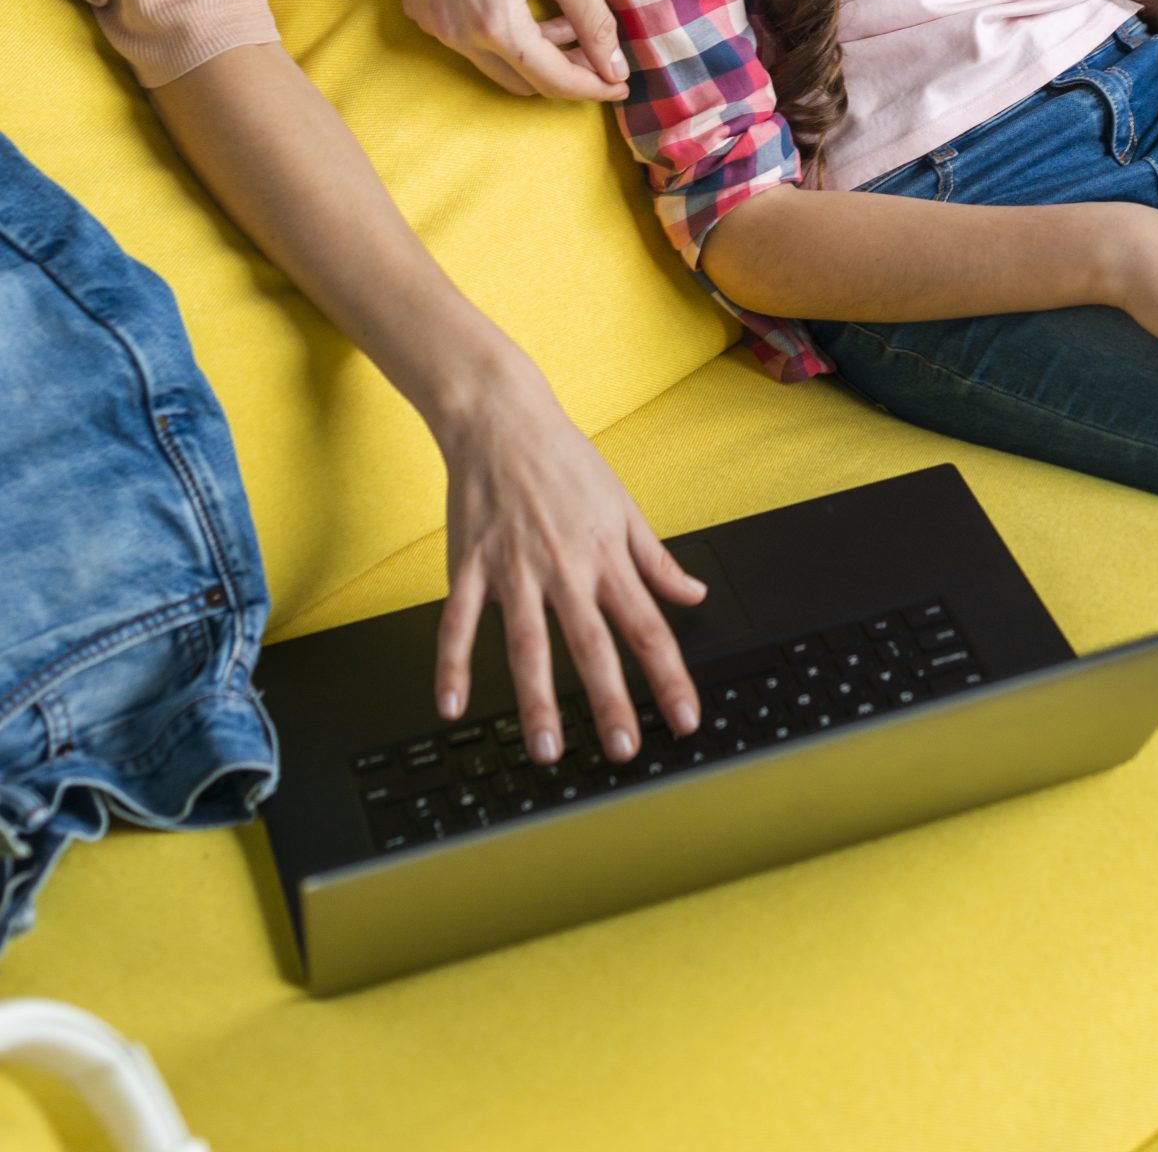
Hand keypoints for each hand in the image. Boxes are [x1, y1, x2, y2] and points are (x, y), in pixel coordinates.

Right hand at [392, 0, 628, 101]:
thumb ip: (592, 19)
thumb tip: (614, 68)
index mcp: (494, 23)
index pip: (552, 81)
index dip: (593, 86)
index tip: (620, 84)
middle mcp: (455, 33)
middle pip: (522, 82)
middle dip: (564, 72)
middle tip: (598, 50)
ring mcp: (430, 21)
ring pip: (493, 62)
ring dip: (533, 51)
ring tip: (563, 18)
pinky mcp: (417, 5)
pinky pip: (466, 39)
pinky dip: (499, 33)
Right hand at [433, 345, 707, 762]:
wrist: (502, 418)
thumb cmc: (564, 460)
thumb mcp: (624, 505)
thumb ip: (657, 558)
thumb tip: (693, 594)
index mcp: (606, 556)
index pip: (648, 626)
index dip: (670, 676)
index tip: (686, 718)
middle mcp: (564, 568)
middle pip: (593, 644)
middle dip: (610, 701)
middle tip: (623, 750)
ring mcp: (514, 569)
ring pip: (528, 643)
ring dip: (536, 699)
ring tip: (547, 747)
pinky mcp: (470, 565)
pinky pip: (458, 622)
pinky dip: (453, 663)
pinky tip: (451, 704)